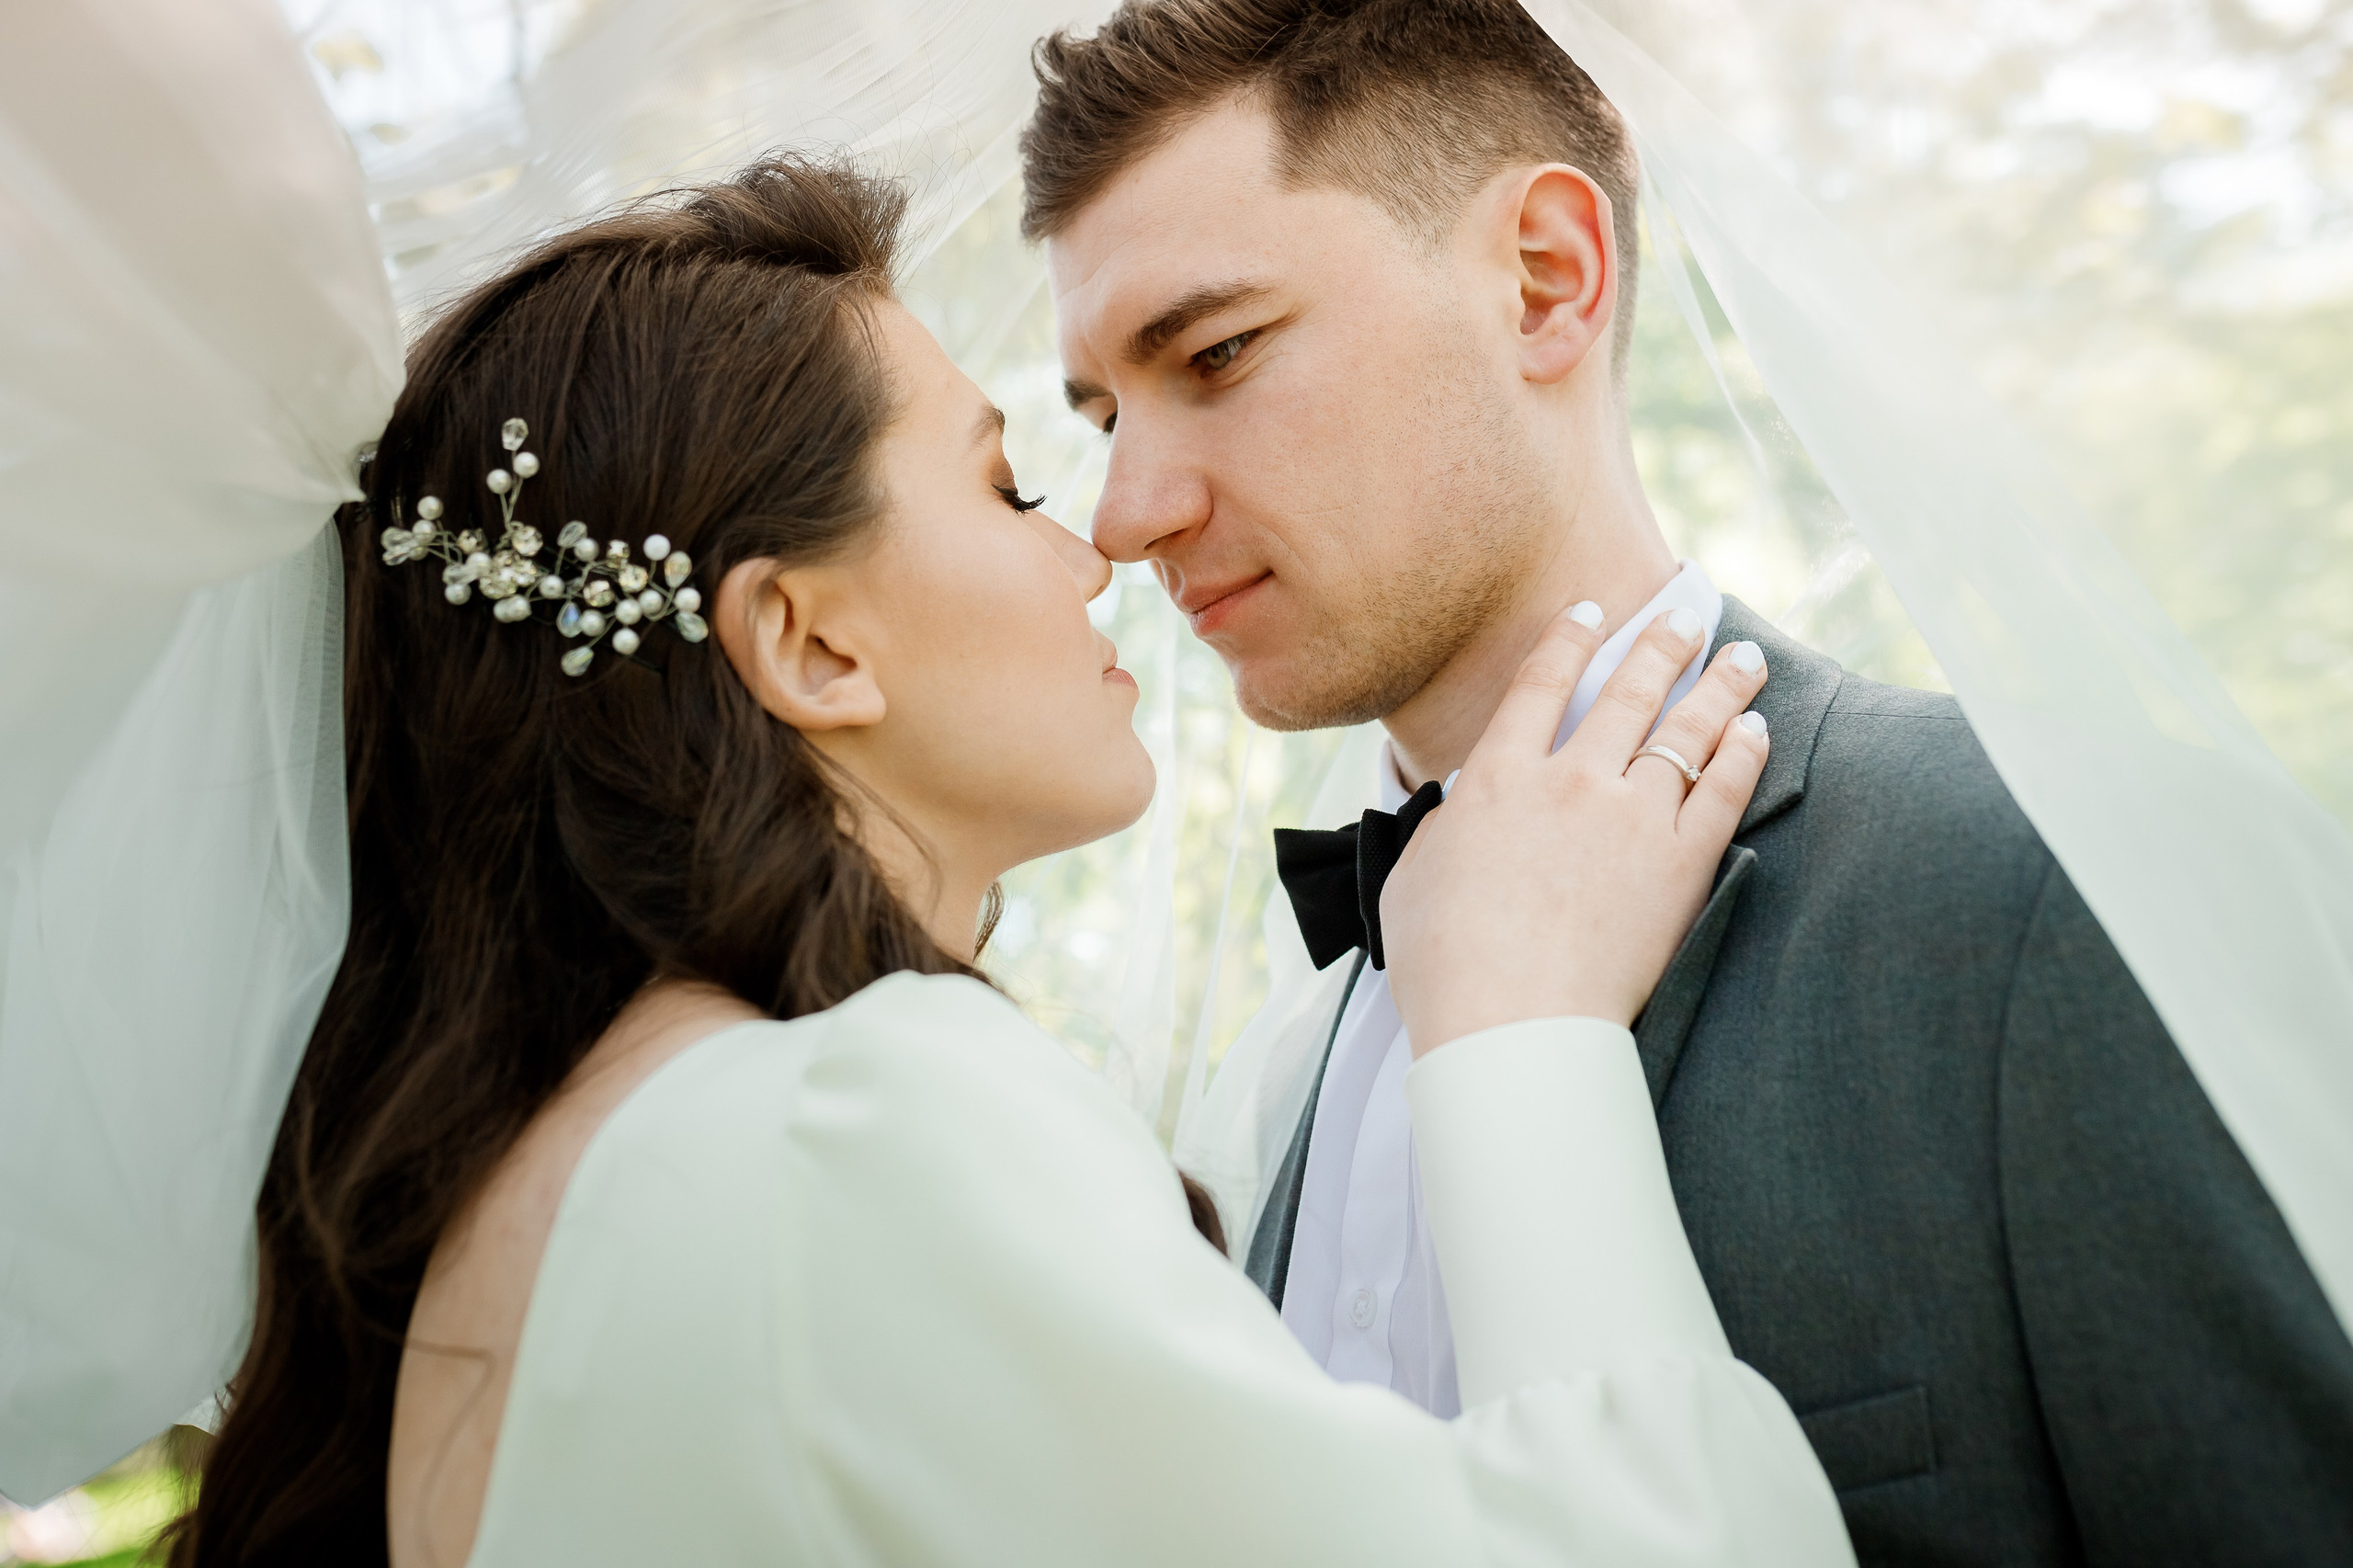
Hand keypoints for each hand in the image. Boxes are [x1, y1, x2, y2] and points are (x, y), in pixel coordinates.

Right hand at [1382, 603, 1769, 1052]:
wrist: (1510, 1024)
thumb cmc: (1444, 966)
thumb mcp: (1414, 879)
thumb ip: (1444, 830)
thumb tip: (1461, 811)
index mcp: (1499, 778)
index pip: (1540, 684)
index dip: (1568, 639)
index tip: (1591, 611)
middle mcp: (1571, 781)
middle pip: (1627, 692)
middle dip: (1662, 645)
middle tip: (1688, 618)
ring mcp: (1633, 820)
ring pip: (1686, 731)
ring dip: (1720, 686)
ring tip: (1745, 658)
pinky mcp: (1681, 867)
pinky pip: (1724, 792)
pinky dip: (1743, 755)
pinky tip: (1756, 731)